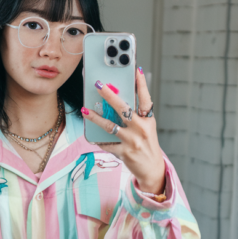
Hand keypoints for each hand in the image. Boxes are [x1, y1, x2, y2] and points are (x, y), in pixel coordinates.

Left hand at [82, 67, 165, 193]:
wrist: (152, 168)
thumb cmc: (146, 143)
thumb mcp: (146, 127)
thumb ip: (134, 115)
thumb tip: (115, 99)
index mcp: (148, 120)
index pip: (145, 99)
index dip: (141, 84)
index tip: (136, 70)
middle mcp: (141, 129)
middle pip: (123, 109)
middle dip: (109, 95)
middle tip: (98, 84)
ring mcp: (132, 141)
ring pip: (110, 126)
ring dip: (95, 117)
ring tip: (85, 110)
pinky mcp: (124, 152)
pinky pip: (107, 143)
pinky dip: (98, 139)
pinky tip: (90, 134)